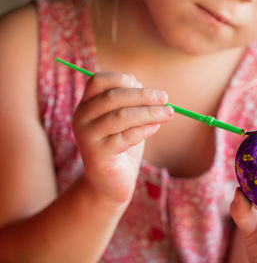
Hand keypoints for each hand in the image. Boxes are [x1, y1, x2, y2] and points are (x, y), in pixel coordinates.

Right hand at [73, 72, 173, 204]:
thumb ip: (130, 102)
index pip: (99, 81)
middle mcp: (81, 118)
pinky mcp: (97, 154)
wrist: (110, 183)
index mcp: (86, 105)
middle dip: (143, 95)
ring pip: (121, 116)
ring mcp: (87, 136)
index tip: (144, 84)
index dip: (122, 79)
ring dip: (149, 112)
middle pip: (112, 97)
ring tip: (168, 113)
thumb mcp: (126, 120)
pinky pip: (125, 137)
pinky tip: (157, 126)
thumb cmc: (121, 147)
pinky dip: (144, 129)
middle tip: (165, 98)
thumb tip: (143, 85)